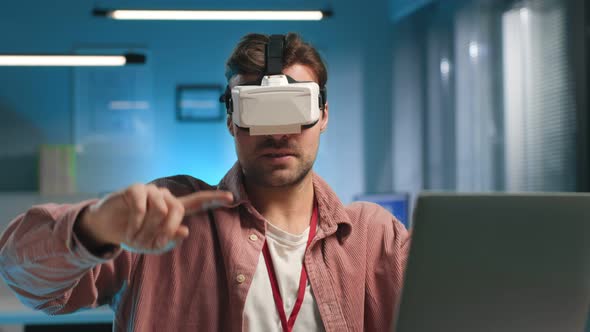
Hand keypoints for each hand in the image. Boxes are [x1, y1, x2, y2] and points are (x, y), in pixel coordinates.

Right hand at [75, 184, 233, 253]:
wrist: (106, 227)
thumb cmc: (134, 234)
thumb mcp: (152, 243)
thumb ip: (170, 239)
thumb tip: (185, 230)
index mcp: (173, 208)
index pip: (197, 202)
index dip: (214, 200)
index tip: (232, 198)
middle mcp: (165, 196)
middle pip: (177, 210)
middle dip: (164, 231)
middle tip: (149, 245)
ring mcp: (151, 190)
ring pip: (160, 210)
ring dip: (147, 230)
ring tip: (135, 239)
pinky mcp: (135, 189)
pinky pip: (141, 207)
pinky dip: (135, 224)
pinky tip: (128, 232)